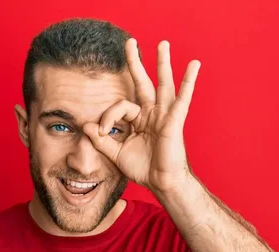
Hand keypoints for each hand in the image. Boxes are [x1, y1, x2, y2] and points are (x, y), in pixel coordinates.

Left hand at [83, 38, 199, 193]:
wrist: (161, 183)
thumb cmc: (143, 168)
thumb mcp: (116, 154)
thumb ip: (101, 140)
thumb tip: (85, 126)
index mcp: (139, 119)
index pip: (120, 107)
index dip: (108, 117)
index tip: (101, 132)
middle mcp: (152, 113)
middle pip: (143, 82)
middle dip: (135, 63)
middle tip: (129, 42)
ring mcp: (164, 115)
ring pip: (163, 84)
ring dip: (162, 63)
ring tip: (163, 44)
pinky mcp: (174, 121)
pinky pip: (182, 99)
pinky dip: (188, 82)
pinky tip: (194, 65)